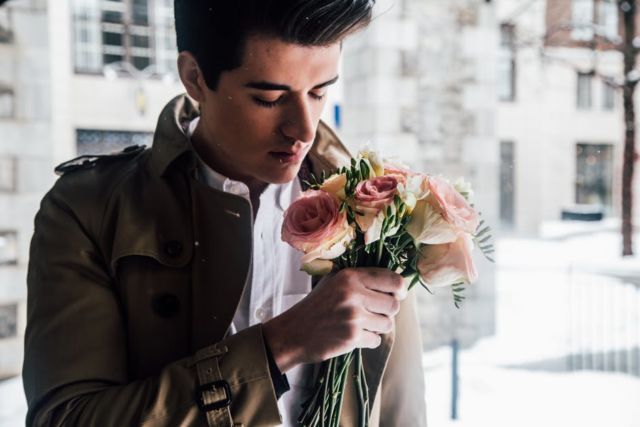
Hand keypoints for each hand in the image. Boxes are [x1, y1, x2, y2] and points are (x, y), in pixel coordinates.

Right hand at [262, 267, 406, 372]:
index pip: (393, 280)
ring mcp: (353, 316)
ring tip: (361, 324)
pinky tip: (353, 336)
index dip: (400, 290)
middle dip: (387, 312)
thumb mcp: (334, 281)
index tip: (397, 295)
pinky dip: (368, 340)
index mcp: (350, 276)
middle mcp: (353, 294)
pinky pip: (376, 340)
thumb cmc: (317, 305)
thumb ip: (361, 278)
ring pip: (387, 324)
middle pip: (394, 305)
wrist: (293, 332)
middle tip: (374, 313)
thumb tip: (396, 283)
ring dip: (378, 327)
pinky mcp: (352, 337)